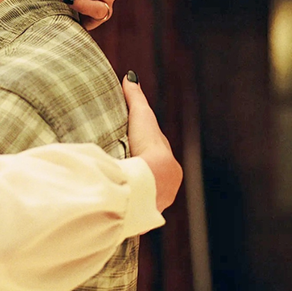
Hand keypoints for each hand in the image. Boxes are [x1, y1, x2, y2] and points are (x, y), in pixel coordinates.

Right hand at [122, 75, 181, 210]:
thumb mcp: (140, 118)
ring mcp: (158, 200)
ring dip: (138, 190)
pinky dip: (131, 204)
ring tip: (122, 189)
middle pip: (153, 173)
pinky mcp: (146, 213)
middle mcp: (168, 182)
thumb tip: (130, 77)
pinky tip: (122, 206)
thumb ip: (135, 99)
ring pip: (147, 191)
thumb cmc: (148, 148)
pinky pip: (138, 207)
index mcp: (169, 162)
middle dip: (142, 169)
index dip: (145, 145)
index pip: (157, 151)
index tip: (133, 143)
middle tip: (126, 166)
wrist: (150, 181)